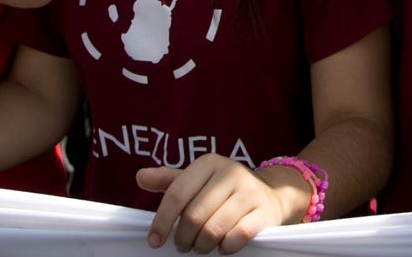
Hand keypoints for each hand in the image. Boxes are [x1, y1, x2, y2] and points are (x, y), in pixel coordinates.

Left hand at [139, 154, 306, 253]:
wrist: (271, 194)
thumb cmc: (225, 190)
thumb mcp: (198, 180)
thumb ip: (170, 181)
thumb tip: (140, 177)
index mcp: (209, 163)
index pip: (177, 194)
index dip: (162, 221)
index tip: (154, 241)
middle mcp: (231, 172)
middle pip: (193, 216)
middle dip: (183, 238)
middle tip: (182, 246)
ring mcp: (250, 192)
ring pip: (213, 229)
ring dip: (202, 246)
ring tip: (200, 246)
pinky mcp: (265, 212)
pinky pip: (236, 237)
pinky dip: (225, 248)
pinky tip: (222, 246)